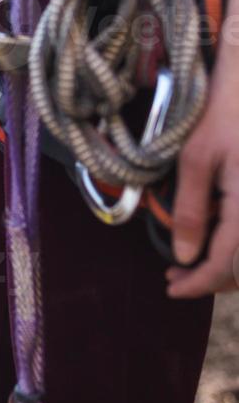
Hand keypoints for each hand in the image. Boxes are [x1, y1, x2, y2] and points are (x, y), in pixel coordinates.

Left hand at [167, 53, 238, 297]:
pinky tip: (212, 236)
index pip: (227, 263)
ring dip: (226, 264)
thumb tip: (184, 256)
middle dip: (212, 278)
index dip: (199, 283)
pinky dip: (236, 245)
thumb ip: (190, 211)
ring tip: (190, 261)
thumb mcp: (196, 159)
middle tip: (175, 276)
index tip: (172, 288)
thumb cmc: (222, 114)